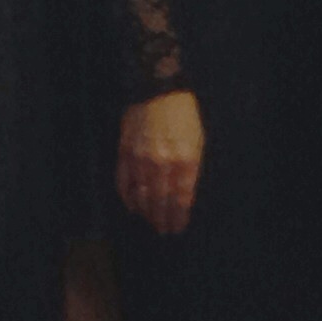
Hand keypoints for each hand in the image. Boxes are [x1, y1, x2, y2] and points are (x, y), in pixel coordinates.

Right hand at [116, 89, 205, 235]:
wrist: (157, 90)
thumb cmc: (183, 116)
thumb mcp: (197, 141)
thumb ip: (191, 168)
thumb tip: (183, 194)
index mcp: (184, 160)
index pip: (180, 199)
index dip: (178, 216)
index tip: (177, 228)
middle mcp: (162, 163)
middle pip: (161, 201)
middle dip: (162, 218)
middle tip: (163, 230)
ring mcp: (141, 159)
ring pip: (142, 195)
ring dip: (146, 212)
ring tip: (150, 221)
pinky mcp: (125, 153)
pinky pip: (124, 183)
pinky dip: (127, 198)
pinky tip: (133, 206)